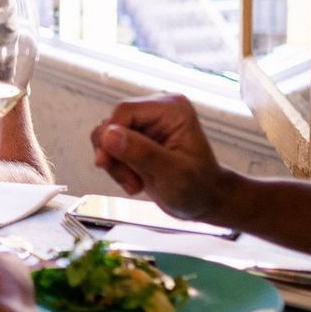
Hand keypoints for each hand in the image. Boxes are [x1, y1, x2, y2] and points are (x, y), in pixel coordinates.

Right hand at [88, 94, 237, 222]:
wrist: (203, 202)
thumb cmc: (199, 187)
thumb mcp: (173, 173)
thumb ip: (142, 152)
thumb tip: (109, 135)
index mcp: (172, 109)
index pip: (125, 111)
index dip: (111, 136)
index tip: (107, 162)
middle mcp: (157, 111)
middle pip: (112, 123)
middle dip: (114, 155)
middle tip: (129, 179)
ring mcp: (146, 124)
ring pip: (107, 137)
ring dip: (115, 164)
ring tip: (134, 183)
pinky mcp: (137, 138)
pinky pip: (110, 148)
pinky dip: (117, 168)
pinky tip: (134, 180)